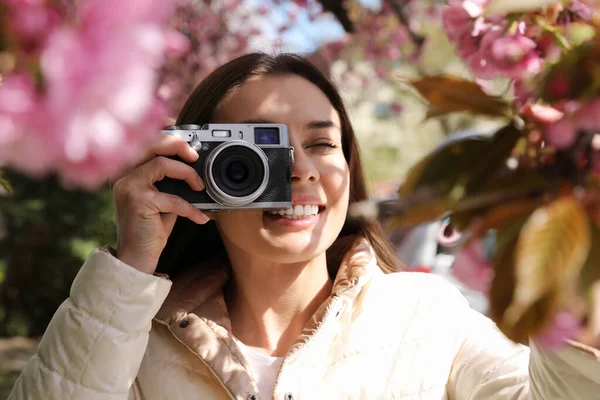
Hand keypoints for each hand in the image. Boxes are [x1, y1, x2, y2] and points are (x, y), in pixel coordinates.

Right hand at [109, 135, 208, 273]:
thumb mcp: (163, 198)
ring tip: (200, 187)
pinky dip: (191, 208)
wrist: (137, 256)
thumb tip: (200, 165)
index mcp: (127, 170)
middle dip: (178, 144)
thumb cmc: (151, 226)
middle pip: (151, 144)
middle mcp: (122, 174)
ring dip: (187, 173)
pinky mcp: (137, 202)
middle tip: (195, 156)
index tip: (187, 135)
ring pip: (160, 165)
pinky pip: (172, 197)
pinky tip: (201, 217)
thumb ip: (172, 180)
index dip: (166, 133)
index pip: (145, 141)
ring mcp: (127, 186)